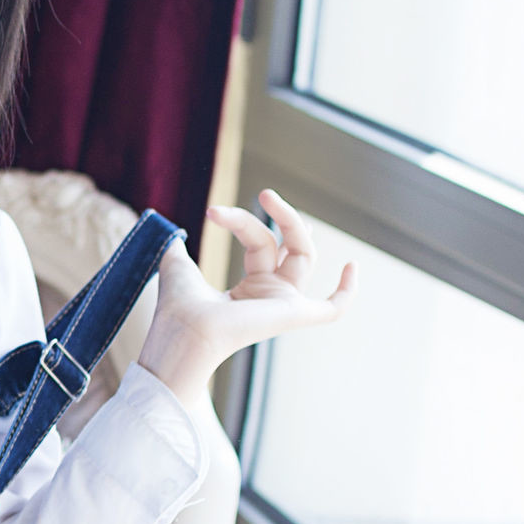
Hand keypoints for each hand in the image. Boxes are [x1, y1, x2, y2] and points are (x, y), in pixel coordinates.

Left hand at [136, 189, 355, 413]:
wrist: (183, 330)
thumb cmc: (178, 308)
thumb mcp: (177, 266)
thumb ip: (177, 249)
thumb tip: (171, 235)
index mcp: (248, 290)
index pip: (262, 243)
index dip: (244, 221)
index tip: (214, 212)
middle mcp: (269, 297)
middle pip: (290, 245)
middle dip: (282, 216)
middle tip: (263, 194)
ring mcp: (283, 306)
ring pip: (305, 255)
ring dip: (291, 222)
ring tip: (267, 196)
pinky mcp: (293, 315)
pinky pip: (331, 310)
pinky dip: (346, 292)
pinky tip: (351, 266)